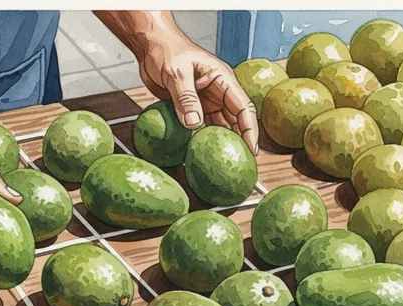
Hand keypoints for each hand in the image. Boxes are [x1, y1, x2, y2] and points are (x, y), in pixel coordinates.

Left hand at [137, 38, 258, 153]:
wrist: (150, 46)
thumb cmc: (167, 50)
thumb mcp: (177, 73)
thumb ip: (185, 98)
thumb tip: (193, 124)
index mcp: (223, 80)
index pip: (243, 108)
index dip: (250, 130)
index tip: (251, 149)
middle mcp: (217, 92)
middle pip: (234, 121)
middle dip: (239, 141)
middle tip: (239, 163)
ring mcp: (204, 101)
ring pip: (218, 126)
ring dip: (219, 142)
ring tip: (222, 163)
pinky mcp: (190, 107)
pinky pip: (199, 126)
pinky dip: (200, 139)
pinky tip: (199, 153)